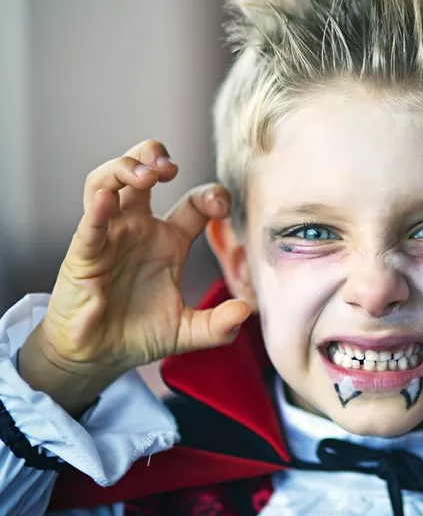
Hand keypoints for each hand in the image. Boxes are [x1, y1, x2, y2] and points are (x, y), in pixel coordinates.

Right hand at [19, 140, 250, 414]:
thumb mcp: (188, 332)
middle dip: (152, 158)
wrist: (97, 357)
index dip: (210, 196)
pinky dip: (96, 209)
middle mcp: (139, 230)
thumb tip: (246, 311)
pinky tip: (107, 199)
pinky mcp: (83, 255)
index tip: (222, 207)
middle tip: (169, 166)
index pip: (194, 202)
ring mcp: (109, 237)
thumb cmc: (139, 334)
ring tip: (145, 174)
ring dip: (124, 170)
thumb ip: (219, 325)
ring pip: (106, 184)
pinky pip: (89, 225)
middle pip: (141, 174)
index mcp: (169, 241)